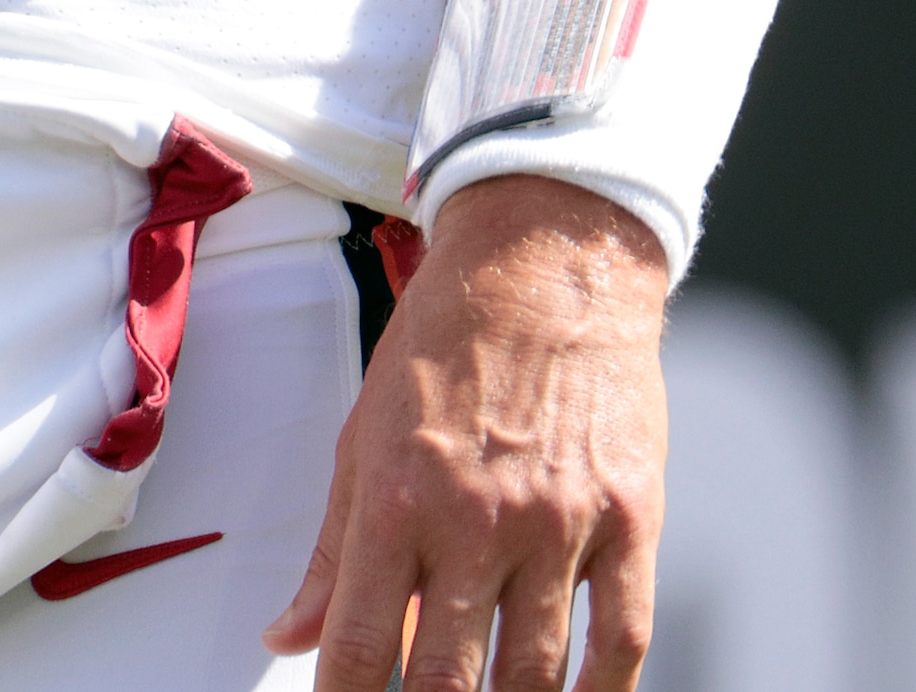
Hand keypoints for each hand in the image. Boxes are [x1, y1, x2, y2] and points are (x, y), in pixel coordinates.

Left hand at [267, 177, 670, 691]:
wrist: (543, 265)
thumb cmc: (442, 348)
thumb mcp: (360, 439)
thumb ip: (330, 553)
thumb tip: (286, 638)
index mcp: (397, 500)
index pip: (361, 645)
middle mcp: (476, 520)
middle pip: (448, 680)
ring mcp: (559, 524)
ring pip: (534, 674)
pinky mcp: (629, 518)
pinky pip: (622, 639)